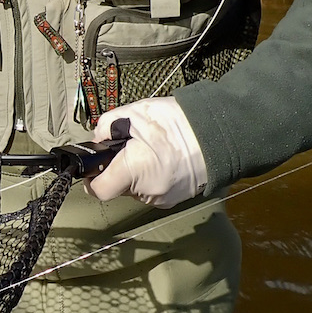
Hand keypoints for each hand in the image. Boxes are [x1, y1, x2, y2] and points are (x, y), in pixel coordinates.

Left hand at [85, 97, 207, 207]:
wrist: (219, 133)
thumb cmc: (178, 121)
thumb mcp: (135, 113)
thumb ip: (106, 127)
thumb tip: (98, 140)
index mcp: (135, 170)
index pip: (99, 190)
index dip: (92, 180)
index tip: (94, 168)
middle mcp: (148, 191)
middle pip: (118, 187)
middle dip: (119, 169)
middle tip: (131, 147)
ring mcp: (163, 198)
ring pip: (136, 189)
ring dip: (137, 173)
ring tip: (152, 150)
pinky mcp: (175, 199)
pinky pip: (153, 190)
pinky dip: (153, 176)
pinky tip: (164, 159)